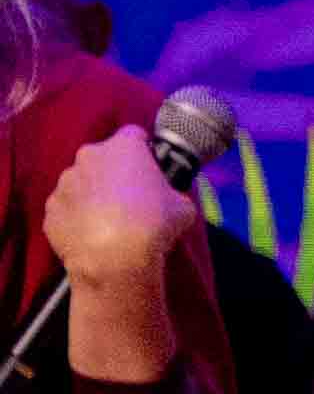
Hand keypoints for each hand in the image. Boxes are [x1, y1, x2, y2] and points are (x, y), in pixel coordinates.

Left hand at [34, 131, 195, 358]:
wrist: (114, 258)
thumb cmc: (154, 224)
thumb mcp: (183, 206)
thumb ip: (171, 193)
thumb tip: (166, 199)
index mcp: (123, 147)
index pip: (134, 135)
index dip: (145, 151)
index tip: (151, 169)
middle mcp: (88, 157)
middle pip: (103, 158)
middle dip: (114, 172)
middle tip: (131, 198)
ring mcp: (64, 184)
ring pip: (81, 183)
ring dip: (93, 194)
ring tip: (109, 221)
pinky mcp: (50, 210)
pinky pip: (67, 209)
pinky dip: (78, 218)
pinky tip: (93, 235)